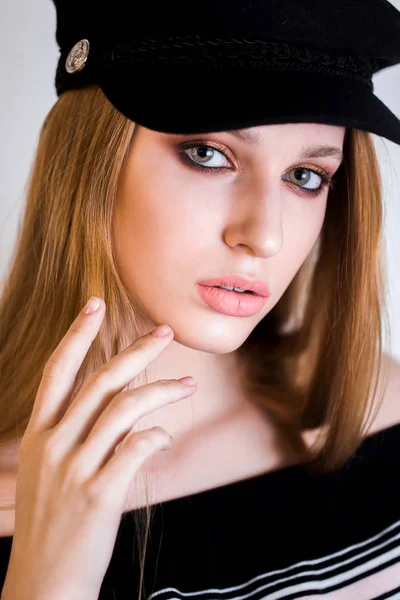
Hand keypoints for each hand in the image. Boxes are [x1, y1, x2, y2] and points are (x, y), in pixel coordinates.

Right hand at [1, 297, 196, 599]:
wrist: (42, 584)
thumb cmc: (52, 523)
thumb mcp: (48, 472)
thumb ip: (79, 434)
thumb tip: (123, 407)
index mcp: (38, 434)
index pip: (57, 372)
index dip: (76, 335)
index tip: (95, 304)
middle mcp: (53, 445)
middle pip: (100, 382)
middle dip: (136, 351)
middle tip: (164, 332)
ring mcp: (75, 469)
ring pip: (124, 410)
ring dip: (161, 391)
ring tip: (187, 385)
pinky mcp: (99, 494)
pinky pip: (136, 449)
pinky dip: (156, 436)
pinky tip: (166, 437)